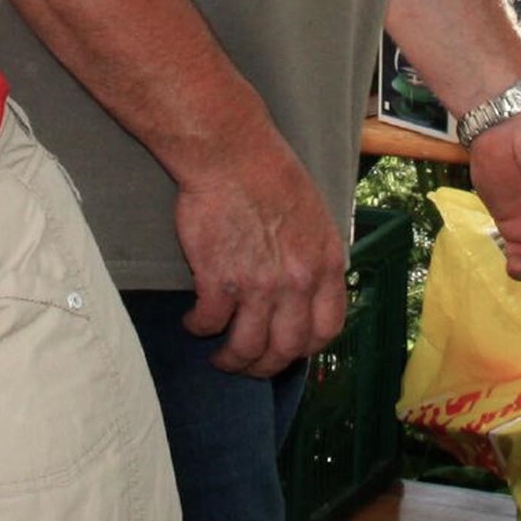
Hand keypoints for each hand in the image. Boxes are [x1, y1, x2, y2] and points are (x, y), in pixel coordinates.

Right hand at [173, 132, 349, 376]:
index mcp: (325, 265)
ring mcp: (257, 285)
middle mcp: (297, 282)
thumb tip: (309, 291)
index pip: (327, 330)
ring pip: (246, 347)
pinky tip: (193, 321)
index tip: (289, 350)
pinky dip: (198, 328)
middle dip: (265, 367)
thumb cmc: (271, 174)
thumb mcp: (315, 217)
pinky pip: (208, 323)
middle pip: (285, 349)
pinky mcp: (218, 280)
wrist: (231, 153)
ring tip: (220, 358)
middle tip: (248, 364)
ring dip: (231, 360)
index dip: (306, 349)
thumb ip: (316, 258)